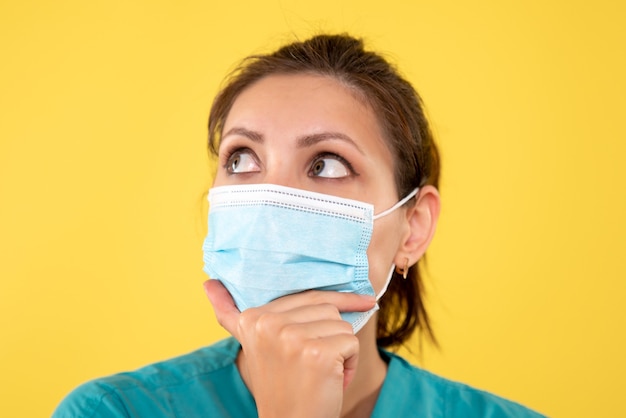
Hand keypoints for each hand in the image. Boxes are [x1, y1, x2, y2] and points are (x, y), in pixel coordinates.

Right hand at [203, 279, 375, 417]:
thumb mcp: (252, 344)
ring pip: (341, 325)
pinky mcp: (316, 352)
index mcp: (253, 318)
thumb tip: (207, 282)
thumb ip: (228, 312)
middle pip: (328, 309)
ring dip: (342, 351)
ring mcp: (291, 337)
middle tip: (314, 365)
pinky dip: (350, 364)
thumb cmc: (279, 385)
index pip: (309, 296)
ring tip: (320, 372)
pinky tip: (332, 380)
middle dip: (331, 337)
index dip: (338, 301)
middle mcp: (268, 324)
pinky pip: (351, 343)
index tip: (365, 301)